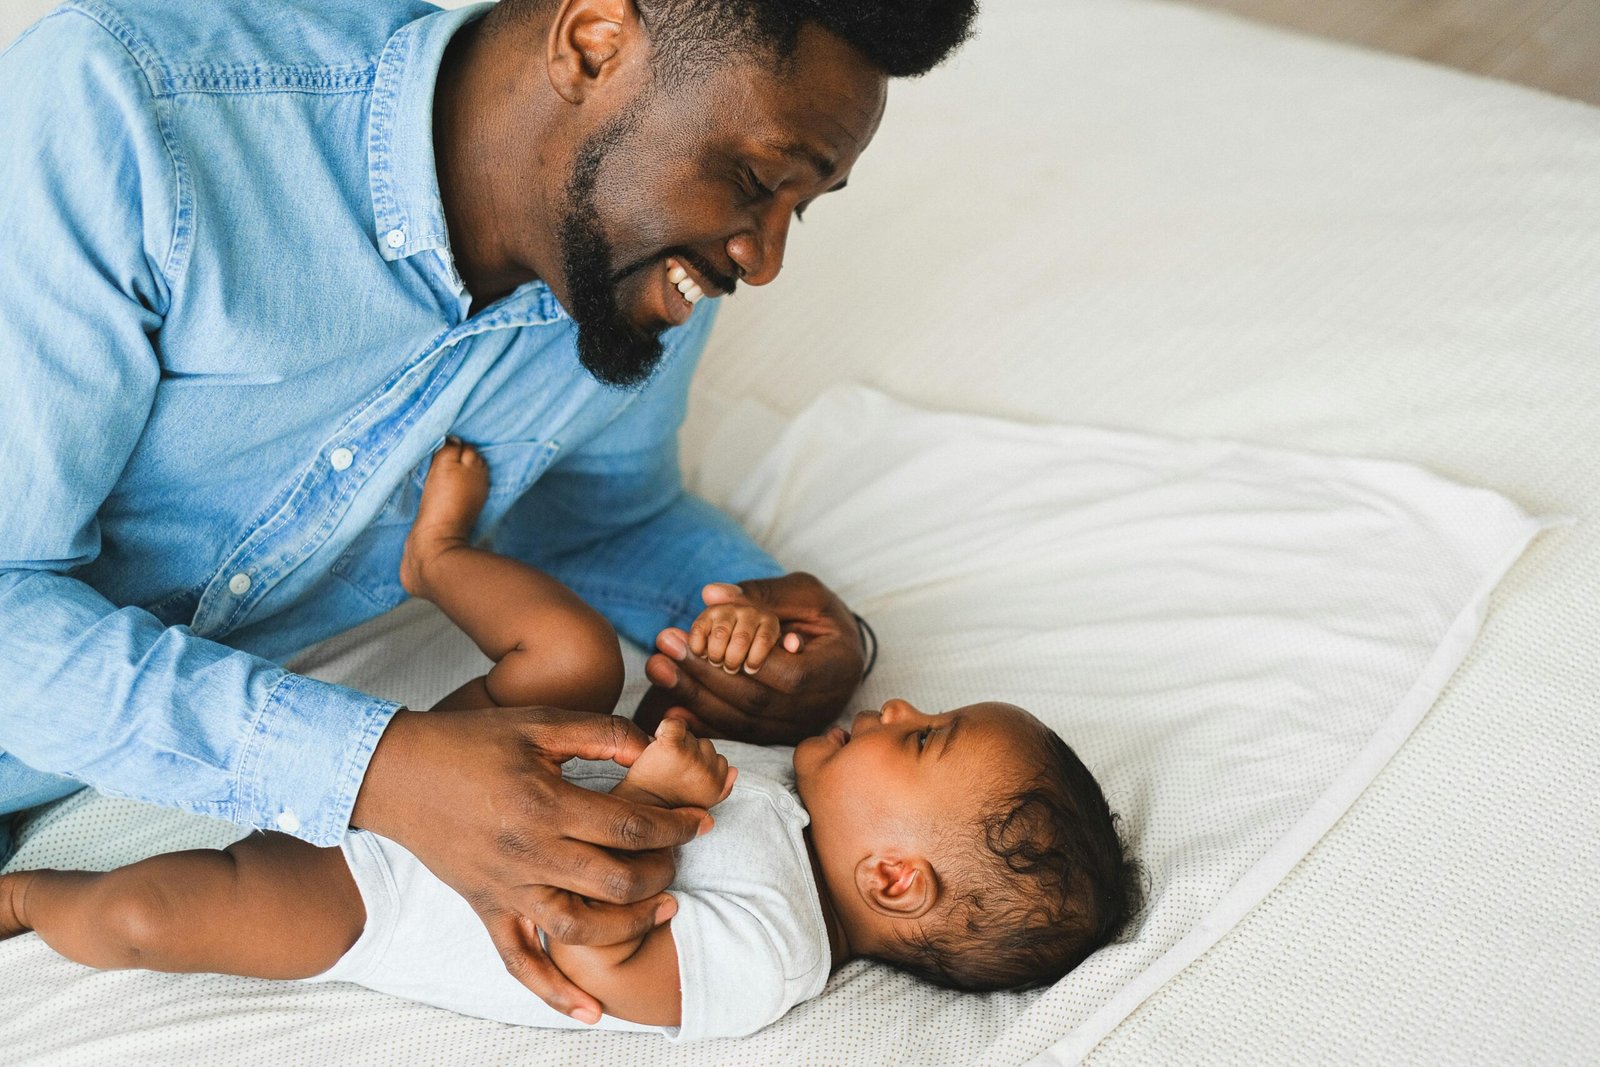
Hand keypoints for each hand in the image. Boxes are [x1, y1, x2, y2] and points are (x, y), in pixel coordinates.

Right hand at [351, 707, 708, 1024]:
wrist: (397, 774)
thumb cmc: (471, 742)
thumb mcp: (539, 723)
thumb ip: (601, 733)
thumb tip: (654, 745)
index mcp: (545, 804)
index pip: (630, 827)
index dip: (675, 826)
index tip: (701, 821)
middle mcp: (529, 854)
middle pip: (616, 882)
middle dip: (662, 872)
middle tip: (678, 857)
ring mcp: (506, 888)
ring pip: (580, 929)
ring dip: (631, 926)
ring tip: (665, 909)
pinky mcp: (486, 908)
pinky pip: (519, 962)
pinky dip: (554, 994)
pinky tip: (591, 1013)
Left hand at [617, 719, 736, 809]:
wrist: (634, 805)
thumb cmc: (662, 805)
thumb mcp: (698, 803)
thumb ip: (721, 788)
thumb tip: (735, 771)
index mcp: (718, 787)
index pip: (720, 761)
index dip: (698, 767)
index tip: (682, 780)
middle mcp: (710, 774)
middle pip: (706, 746)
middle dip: (688, 755)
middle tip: (670, 772)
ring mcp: (693, 759)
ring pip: (692, 736)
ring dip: (677, 744)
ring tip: (662, 764)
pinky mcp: (673, 747)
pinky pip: (675, 724)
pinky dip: (665, 728)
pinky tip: (657, 743)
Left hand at [634, 573, 865, 744]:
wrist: (840, 653)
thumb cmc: (824, 617)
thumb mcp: (804, 594)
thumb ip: (762, 594)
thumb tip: (710, 595)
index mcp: (837, 669)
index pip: (789, 676)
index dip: (745, 661)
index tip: (700, 639)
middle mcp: (821, 708)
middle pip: (757, 703)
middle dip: (705, 675)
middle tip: (666, 645)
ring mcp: (799, 728)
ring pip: (743, 723)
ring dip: (695, 697)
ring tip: (659, 668)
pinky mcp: (778, 737)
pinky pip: (738, 734)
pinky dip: (703, 722)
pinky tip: (670, 707)